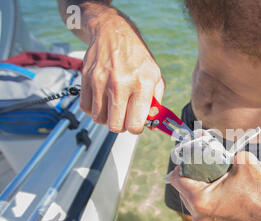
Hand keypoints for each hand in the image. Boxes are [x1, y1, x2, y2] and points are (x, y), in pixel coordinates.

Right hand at [81, 13, 163, 133]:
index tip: (136, 123)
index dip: (136, 128)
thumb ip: (155, 101)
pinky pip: (86, 108)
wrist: (113, 32)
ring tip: (113, 107)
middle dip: (121, 126)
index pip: (135, 123)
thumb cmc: (136, 57)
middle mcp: (121, 83)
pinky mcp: (86, 78)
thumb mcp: (155, 76)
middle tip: (124, 117)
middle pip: (115, 125)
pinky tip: (102, 101)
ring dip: (107, 118)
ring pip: (99, 119)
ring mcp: (101, 81)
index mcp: (142, 84)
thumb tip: (151, 123)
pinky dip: (93, 109)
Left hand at [168, 151, 260, 220]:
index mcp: (201, 201)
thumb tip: (211, 146)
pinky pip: (206, 211)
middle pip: (183, 191)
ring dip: (200, 189)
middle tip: (203, 165)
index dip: (182, 164)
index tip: (190, 157)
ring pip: (194, 202)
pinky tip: (223, 190)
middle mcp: (201, 218)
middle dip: (192, 176)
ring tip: (215, 177)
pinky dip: (210, 200)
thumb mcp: (242, 160)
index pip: (177, 179)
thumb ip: (223, 153)